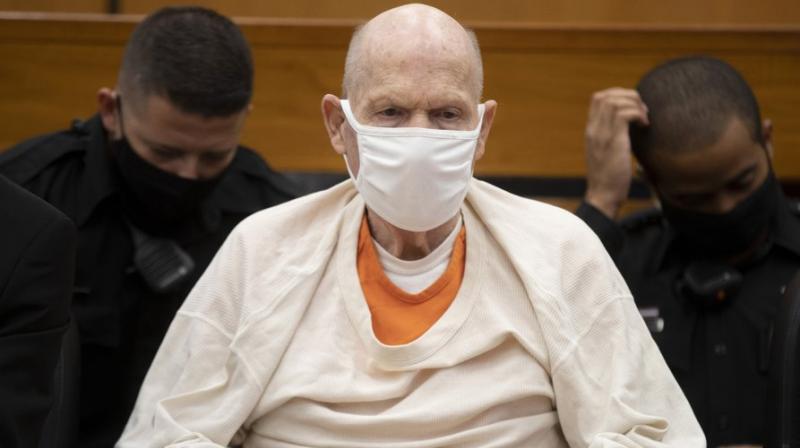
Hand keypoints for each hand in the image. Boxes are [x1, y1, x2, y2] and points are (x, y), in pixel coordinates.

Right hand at [584, 88, 648, 218]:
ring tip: (644, 118)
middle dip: (628, 95)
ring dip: (634, 104)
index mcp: (591, 131)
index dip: (618, 95)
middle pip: (605, 95)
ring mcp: (602, 134)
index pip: (598, 98)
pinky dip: (638, 114)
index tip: (633, 107)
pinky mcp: (613, 141)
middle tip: (641, 110)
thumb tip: (629, 128)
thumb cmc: (609, 179)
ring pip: (615, 101)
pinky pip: (625, 114)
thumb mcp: (607, 154)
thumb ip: (612, 138)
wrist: (603, 197)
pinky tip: (645, 126)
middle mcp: (594, 129)